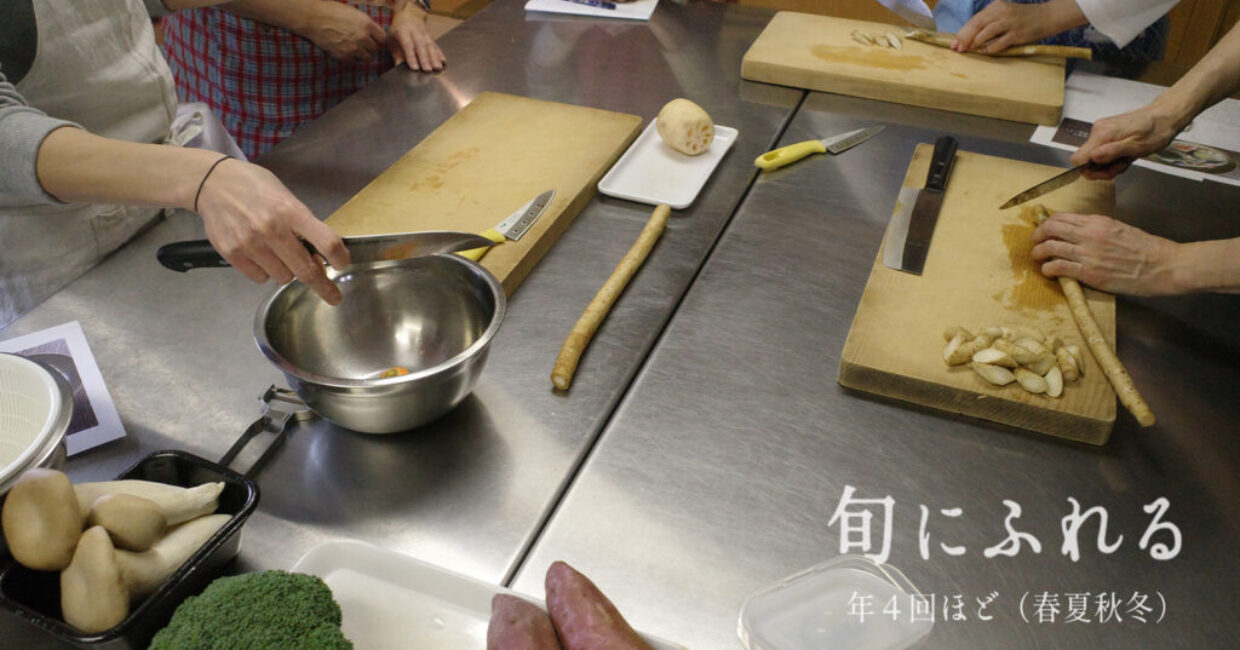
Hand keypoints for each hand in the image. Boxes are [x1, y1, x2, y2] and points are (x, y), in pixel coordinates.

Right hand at [194, 159, 349, 303]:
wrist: (212, 183)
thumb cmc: (255, 188)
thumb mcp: (286, 197)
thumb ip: (303, 225)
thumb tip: (319, 257)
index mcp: (291, 212)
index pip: (327, 242)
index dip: (340, 258)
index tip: (342, 265)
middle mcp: (272, 229)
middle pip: (306, 271)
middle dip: (323, 286)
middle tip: (333, 296)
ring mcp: (250, 244)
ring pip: (283, 278)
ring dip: (288, 272)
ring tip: (279, 254)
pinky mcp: (232, 253)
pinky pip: (260, 278)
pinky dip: (265, 272)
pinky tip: (261, 256)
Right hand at [301, 2, 386, 62]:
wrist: (313, 18)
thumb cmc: (331, 11)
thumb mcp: (353, 12)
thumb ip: (365, 23)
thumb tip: (373, 32)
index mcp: (366, 24)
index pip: (382, 38)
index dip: (378, 39)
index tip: (375, 40)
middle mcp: (362, 37)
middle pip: (375, 49)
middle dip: (371, 47)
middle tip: (365, 45)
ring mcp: (353, 48)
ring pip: (367, 58)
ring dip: (364, 54)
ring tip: (357, 50)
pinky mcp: (343, 55)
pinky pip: (354, 62)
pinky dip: (353, 58)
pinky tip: (347, 52)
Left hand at [388, 3, 445, 70]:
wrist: (409, 14)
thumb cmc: (398, 31)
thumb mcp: (392, 40)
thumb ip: (396, 54)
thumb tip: (398, 68)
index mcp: (402, 31)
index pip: (408, 45)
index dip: (411, 56)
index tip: (415, 68)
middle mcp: (415, 31)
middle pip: (421, 46)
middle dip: (425, 58)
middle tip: (428, 70)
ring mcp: (424, 33)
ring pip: (430, 45)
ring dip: (434, 57)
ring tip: (438, 68)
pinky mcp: (431, 36)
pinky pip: (436, 45)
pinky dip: (440, 54)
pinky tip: (443, 61)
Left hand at [951, 0, 1082, 53]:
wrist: (1047, 16)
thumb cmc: (1021, 18)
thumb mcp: (1003, 14)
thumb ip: (988, 23)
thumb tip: (968, 38)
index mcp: (995, 7)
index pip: (975, 20)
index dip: (962, 32)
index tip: (953, 43)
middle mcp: (1002, 12)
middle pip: (978, 24)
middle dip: (965, 37)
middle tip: (957, 48)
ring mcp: (1010, 22)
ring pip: (987, 32)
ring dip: (975, 42)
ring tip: (969, 50)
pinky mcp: (1018, 33)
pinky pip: (1000, 42)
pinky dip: (990, 48)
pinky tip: (984, 52)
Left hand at [1031, 212, 1182, 295]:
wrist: (1165, 266)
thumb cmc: (1147, 249)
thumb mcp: (1120, 229)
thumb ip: (1097, 229)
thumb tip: (1077, 232)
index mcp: (1099, 222)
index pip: (1062, 217)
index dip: (1047, 223)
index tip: (1044, 230)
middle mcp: (1091, 234)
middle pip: (1051, 228)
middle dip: (1037, 235)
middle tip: (1036, 243)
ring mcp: (1089, 254)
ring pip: (1049, 247)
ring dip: (1038, 253)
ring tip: (1038, 258)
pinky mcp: (1090, 273)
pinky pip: (1058, 267)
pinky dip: (1048, 269)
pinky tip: (1049, 271)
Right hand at [1069, 105, 1180, 178]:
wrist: (1165, 115)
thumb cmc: (1156, 130)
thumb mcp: (1138, 146)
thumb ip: (1113, 152)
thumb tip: (1093, 157)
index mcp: (1103, 134)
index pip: (1078, 158)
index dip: (1090, 170)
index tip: (1106, 171)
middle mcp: (1097, 131)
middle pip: (1087, 159)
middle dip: (1103, 168)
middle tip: (1122, 165)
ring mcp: (1101, 130)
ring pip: (1095, 156)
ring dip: (1110, 163)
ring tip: (1128, 158)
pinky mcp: (1106, 132)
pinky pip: (1102, 150)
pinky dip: (1113, 156)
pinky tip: (1126, 153)